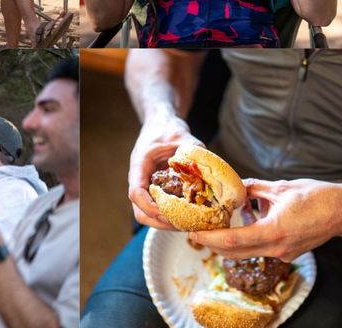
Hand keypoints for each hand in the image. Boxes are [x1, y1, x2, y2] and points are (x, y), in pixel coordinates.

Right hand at [128, 113, 203, 229]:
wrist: (161, 124)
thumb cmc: (168, 129)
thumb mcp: (183, 137)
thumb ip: (195, 154)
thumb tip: (213, 173)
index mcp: (140, 165)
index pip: (136, 192)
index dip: (150, 207)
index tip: (167, 213)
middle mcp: (140, 179)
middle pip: (140, 211)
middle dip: (160, 222)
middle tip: (184, 225)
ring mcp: (146, 186)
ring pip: (147, 215)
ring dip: (165, 224)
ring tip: (189, 225)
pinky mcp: (155, 190)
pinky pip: (157, 210)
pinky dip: (170, 217)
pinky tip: (189, 217)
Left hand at [188, 178, 341, 260]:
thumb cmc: (317, 198)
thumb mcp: (280, 188)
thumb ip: (252, 188)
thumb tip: (233, 186)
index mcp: (274, 231)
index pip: (233, 240)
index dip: (210, 237)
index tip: (192, 233)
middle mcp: (277, 247)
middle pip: (235, 252)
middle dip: (212, 243)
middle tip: (195, 231)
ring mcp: (283, 253)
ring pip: (246, 252)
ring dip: (228, 242)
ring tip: (213, 225)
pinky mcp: (287, 252)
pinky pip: (259, 248)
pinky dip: (246, 238)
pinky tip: (241, 221)